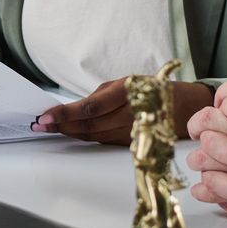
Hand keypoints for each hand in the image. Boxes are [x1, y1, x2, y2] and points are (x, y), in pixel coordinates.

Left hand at [34, 77, 213, 145]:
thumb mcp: (128, 82)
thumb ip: (101, 96)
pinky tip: (71, 134)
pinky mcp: (133, 144)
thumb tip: (75, 109)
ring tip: (49, 129)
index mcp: (128, 94)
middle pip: (89, 126)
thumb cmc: (155, 89)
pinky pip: (103, 141)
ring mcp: (132, 133)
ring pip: (93, 136)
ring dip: (70, 133)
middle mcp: (130, 116)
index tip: (45, 117)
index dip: (65, 114)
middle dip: (61, 126)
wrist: (187, 108)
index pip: (90, 108)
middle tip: (39, 125)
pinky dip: (85, 138)